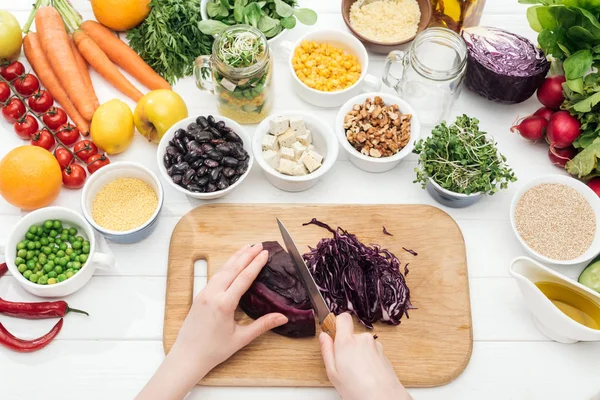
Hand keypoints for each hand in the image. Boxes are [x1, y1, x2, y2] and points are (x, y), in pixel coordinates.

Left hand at [136, 244, 287, 399]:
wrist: (187, 356)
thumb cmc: (213, 350)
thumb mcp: (241, 338)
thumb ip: (262, 325)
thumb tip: (283, 317)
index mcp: (224, 304)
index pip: (244, 278)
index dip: (256, 264)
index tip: (265, 253)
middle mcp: (213, 295)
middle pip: (232, 269)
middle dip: (247, 255)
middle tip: (259, 244)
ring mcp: (204, 294)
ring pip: (222, 270)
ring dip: (235, 258)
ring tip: (246, 248)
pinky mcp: (200, 296)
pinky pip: (215, 276)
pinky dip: (226, 267)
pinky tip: (231, 263)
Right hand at [319, 313, 411, 399]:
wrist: (384, 398)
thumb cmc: (357, 389)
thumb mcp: (333, 373)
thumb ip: (327, 350)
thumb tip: (324, 337)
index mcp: (346, 342)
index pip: (343, 317)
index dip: (337, 323)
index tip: (334, 335)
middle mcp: (362, 339)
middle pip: (352, 334)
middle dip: (347, 345)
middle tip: (344, 364)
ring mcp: (375, 345)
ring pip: (362, 344)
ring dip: (359, 353)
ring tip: (357, 373)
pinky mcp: (383, 353)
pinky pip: (371, 351)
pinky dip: (368, 359)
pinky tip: (366, 374)